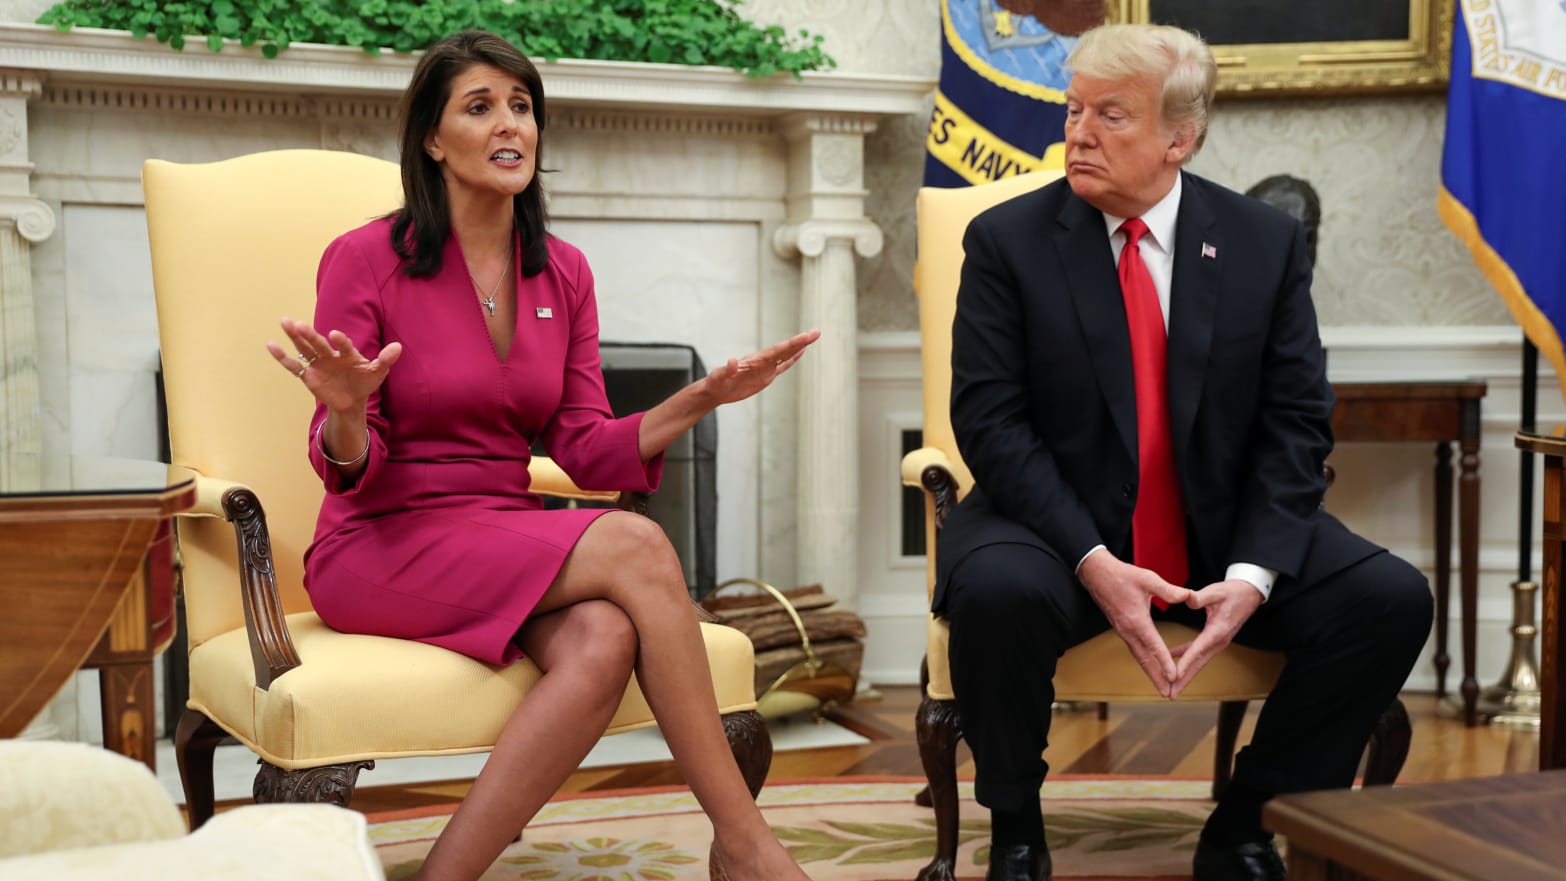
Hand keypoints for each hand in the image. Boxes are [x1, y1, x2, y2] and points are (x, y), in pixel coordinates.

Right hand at [265, 317, 401, 413]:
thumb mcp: (378, 373)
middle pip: (318, 343)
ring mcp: (318, 364)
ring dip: (294, 337)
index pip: (343, 345)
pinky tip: (271, 345)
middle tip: (299, 323)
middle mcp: (330, 355)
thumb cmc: (365, 382)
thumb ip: (385, 360)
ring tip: (285, 322)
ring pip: (304, 348)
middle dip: (309, 335)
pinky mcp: (309, 376)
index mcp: (348, 353)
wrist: (352, 400)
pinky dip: (282, 357)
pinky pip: (294, 365)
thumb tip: (398, 347)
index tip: (334, 335)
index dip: (340, 340)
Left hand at [700, 329, 819, 405]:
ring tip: (812, 337)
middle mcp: (762, 361)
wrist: (715, 390)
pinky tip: (801, 353)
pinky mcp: (765, 376)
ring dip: (799, 347)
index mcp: (755, 361)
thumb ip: (727, 369)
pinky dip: (792, 359)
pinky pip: (782, 366)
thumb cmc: (716, 383)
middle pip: (785, 349)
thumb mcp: (720, 377)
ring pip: (786, 355)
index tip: (805, 337)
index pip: (777, 351)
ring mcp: (765, 368)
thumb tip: (731, 361)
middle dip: (801, 341)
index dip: (792, 344)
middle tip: (816, 332)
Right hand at [1077, 551, 1190, 696]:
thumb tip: (1188, 596)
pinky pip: (1135, 650)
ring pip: (1139, 657)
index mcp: (1136, 619)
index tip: (1175, 676)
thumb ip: (1169, 590)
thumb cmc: (1122, 575)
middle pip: (1144, 659)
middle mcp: (1128, 630)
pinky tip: (1151, 667)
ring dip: (1150, 673)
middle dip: (1156, 677)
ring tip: (1161, 687)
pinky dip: (1144, 662)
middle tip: (1167, 694)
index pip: (1154, 645)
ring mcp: (1123, 631)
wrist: (1096, 574)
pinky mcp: (1122, 630)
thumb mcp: (1148, 578)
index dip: (1165, 662)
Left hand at [1167, 579, 1263, 697]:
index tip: (1174, 677)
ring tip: (1170, 688)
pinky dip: (1184, 658)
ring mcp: (1217, 642)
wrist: (1250, 593)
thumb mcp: (1216, 591)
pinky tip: (1169, 658)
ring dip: (1184, 675)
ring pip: (1198, 662)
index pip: (1197, 650)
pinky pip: (1196, 652)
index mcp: (1217, 631)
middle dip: (1183, 680)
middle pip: (1198, 664)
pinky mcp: (1214, 639)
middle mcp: (1218, 641)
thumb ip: (1200, 597)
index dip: (1185, 664)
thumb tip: (1187, 599)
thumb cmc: (1233, 592)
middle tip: (1170, 695)